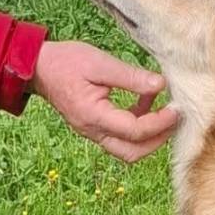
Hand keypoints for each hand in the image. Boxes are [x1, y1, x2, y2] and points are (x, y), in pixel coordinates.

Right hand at [29, 41, 179, 162]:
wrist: (37, 67)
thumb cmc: (66, 61)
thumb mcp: (100, 62)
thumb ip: (131, 76)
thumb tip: (160, 85)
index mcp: (94, 116)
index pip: (135, 131)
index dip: (160, 123)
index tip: (176, 108)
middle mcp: (92, 130)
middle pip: (132, 152)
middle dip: (158, 140)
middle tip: (174, 118)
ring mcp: (92, 132)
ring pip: (126, 149)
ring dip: (148, 137)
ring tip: (163, 111)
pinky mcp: (93, 127)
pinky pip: (119, 137)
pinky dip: (137, 126)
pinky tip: (145, 102)